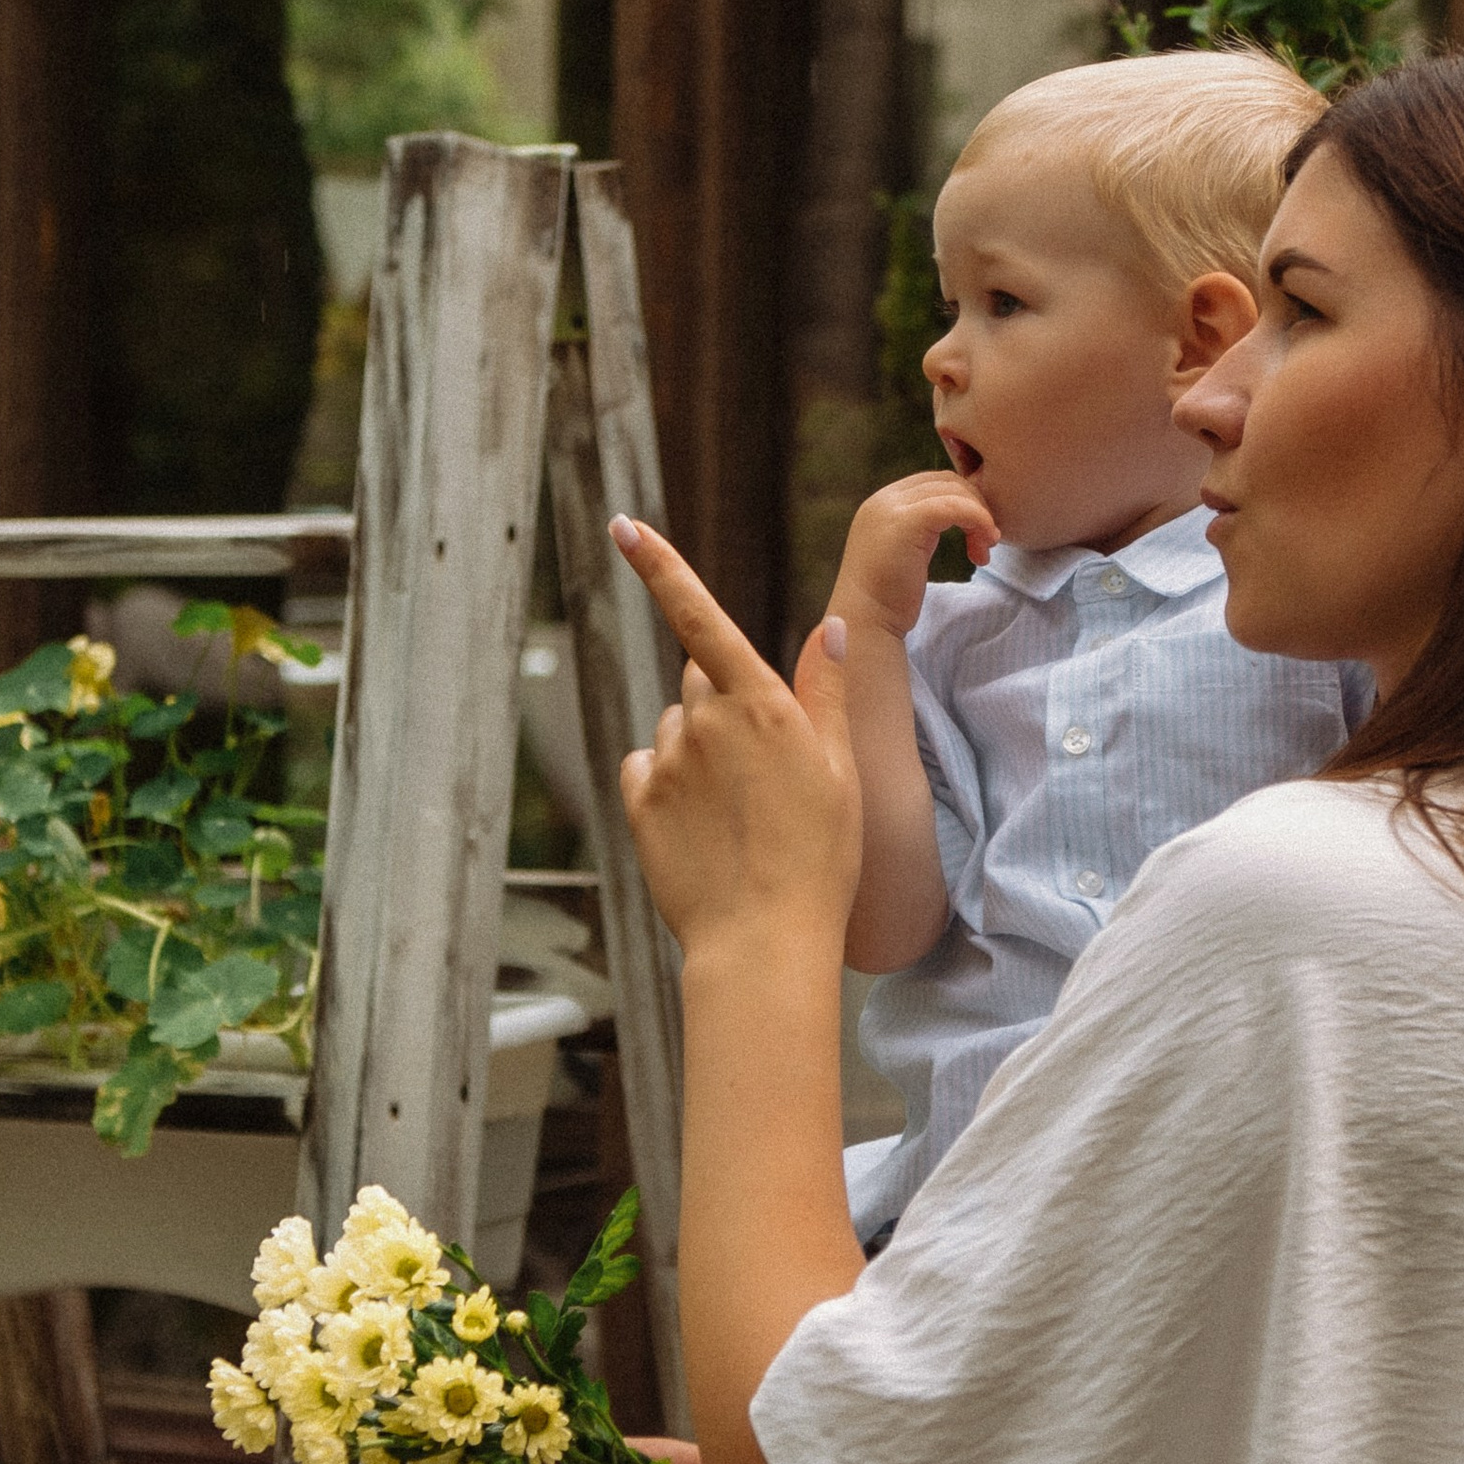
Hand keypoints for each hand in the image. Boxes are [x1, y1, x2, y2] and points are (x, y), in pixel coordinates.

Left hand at [612, 520, 860, 958]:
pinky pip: (647, 768)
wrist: (764, 938)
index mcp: (759, 705)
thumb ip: (825, 693)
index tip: (622, 526)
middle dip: (722, 698)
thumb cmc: (820, 857)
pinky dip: (667, 783)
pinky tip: (702, 826)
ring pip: (675, 728)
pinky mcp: (640, 801)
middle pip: (700, 679)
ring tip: (738, 810)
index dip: (660, 568)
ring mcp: (666, 762)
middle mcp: (703, 722)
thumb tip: (829, 628)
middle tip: (762, 763)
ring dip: (698, 749)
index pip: (701, 618)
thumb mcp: (841, 768)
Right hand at [831, 472, 997, 639]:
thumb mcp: (905, 552)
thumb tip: (958, 517)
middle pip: (947, 481)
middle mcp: (884, 498)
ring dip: (980, 517)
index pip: (934, 483)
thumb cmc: (887, 599)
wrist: (864, 622)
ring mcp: (892, 508)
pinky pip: (954, 506)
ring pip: (953, 491)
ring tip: (984, 550)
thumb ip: (922, 531)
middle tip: (987, 544)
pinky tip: (982, 549)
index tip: (978, 535)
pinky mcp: (906, 522)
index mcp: (882, 502)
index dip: (964, 501)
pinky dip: (977, 520)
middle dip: (976, 507)